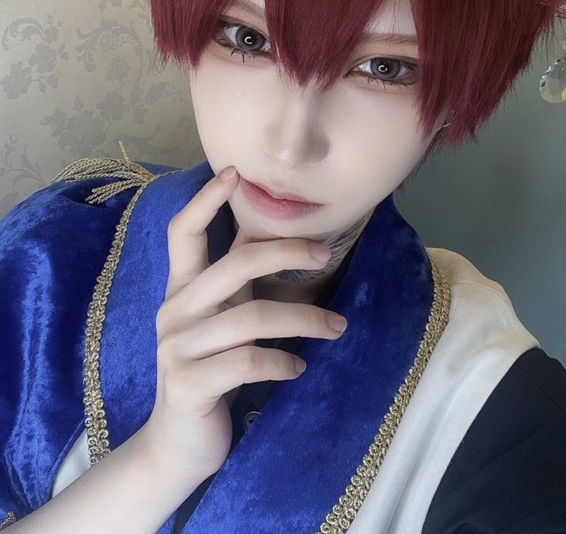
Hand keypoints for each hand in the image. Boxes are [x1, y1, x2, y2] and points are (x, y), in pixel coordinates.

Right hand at [137, 167, 344, 487]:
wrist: (178, 446)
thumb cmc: (209, 373)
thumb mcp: (219, 323)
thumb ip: (235, 287)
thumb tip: (276, 239)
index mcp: (181, 291)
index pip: (182, 233)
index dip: (205, 200)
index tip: (234, 172)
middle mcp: (174, 311)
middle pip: (234, 264)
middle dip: (286, 252)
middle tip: (325, 255)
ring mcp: (177, 348)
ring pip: (253, 317)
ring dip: (305, 320)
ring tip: (337, 328)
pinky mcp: (189, 384)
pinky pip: (247, 361)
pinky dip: (282, 361)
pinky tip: (299, 367)